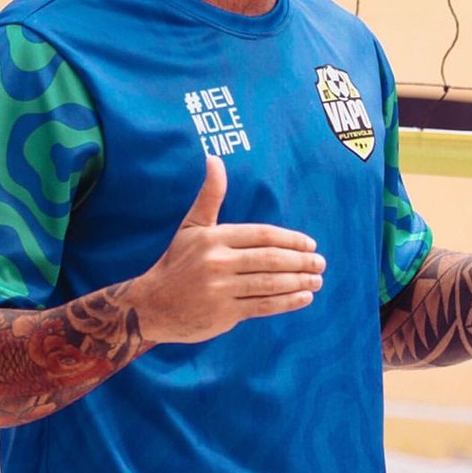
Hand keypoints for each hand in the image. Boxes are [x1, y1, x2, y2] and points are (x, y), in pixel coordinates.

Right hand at [131, 156, 323, 343]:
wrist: (151, 305)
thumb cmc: (177, 262)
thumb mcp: (191, 226)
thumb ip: (210, 195)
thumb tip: (214, 158)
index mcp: (213, 238)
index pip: (262, 235)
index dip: (290, 239)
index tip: (310, 244)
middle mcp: (217, 262)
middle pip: (270, 259)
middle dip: (301, 261)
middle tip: (320, 262)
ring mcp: (220, 289)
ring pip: (270, 283)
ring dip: (299, 281)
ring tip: (317, 280)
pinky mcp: (224, 313)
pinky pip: (263, 306)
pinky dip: (287, 302)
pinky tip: (304, 297)